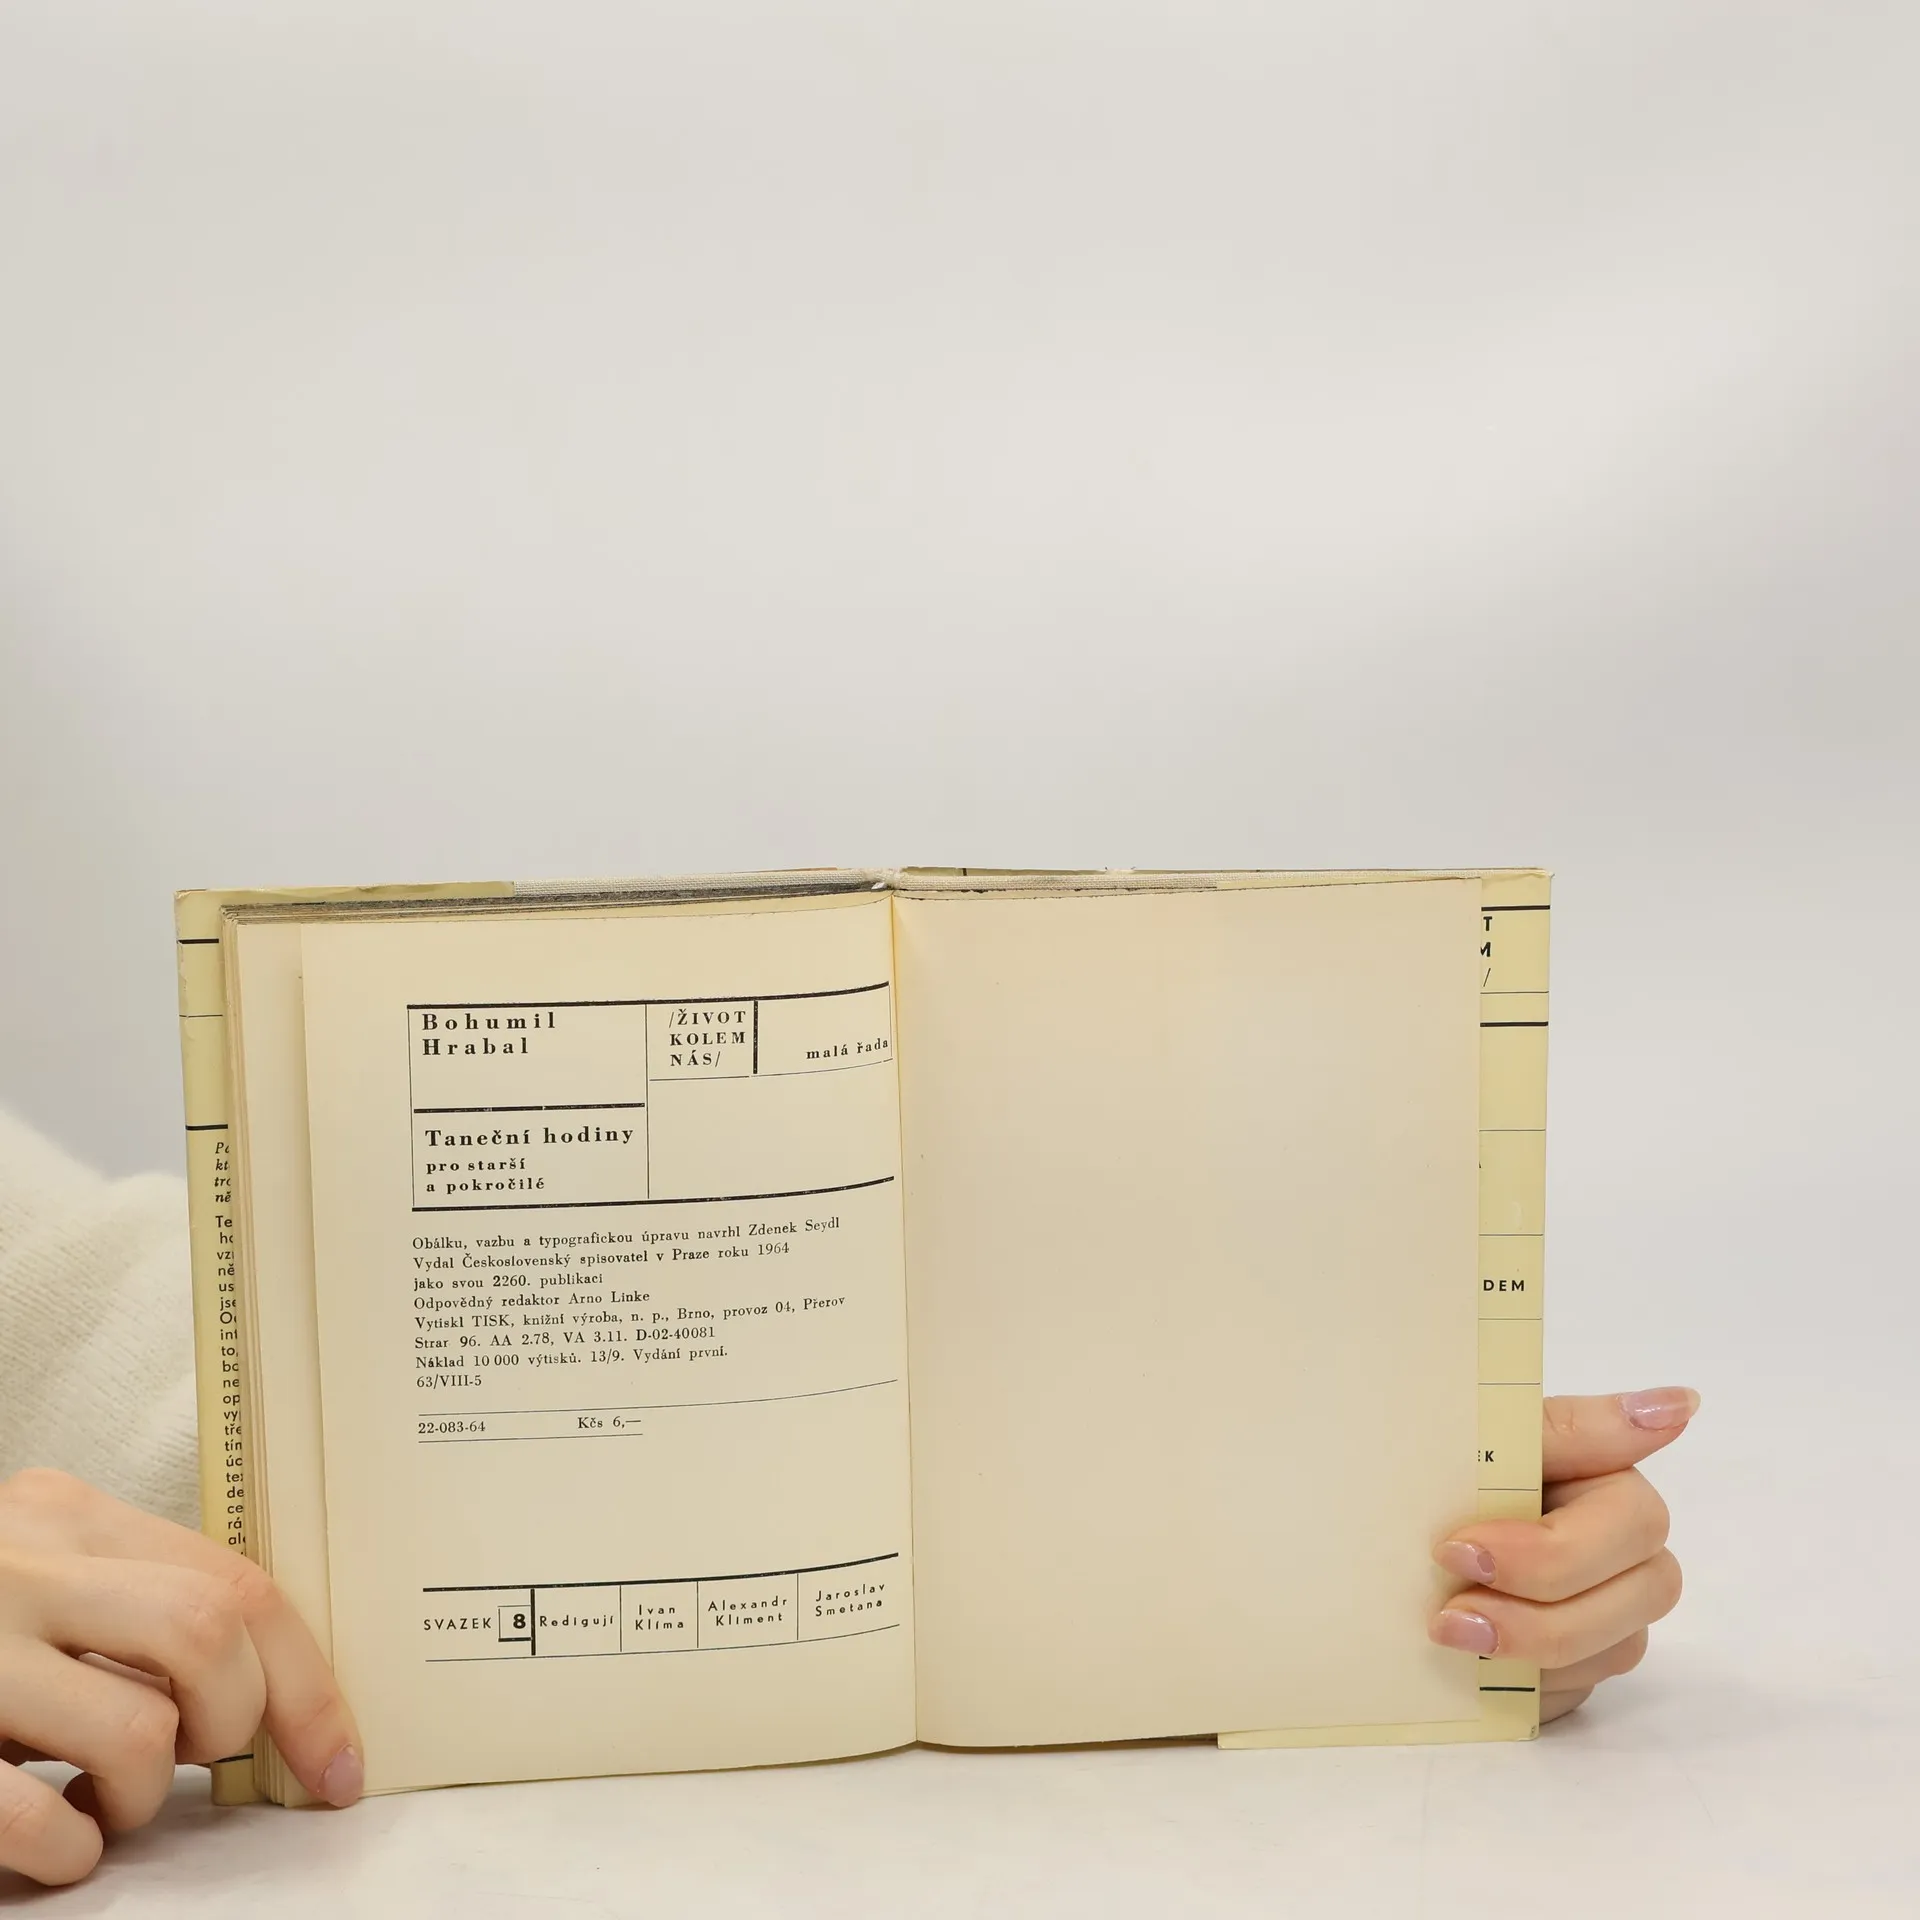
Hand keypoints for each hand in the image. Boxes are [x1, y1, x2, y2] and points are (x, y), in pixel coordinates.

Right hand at [0, 1469, 361, 1885]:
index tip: (338, 1766)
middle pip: (208, 1637)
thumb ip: (130, 1603)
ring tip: (104, 1804)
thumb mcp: (42, 1576)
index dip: (308, 1684)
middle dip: (236, 1723)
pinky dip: (70, 1852)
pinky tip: (53, 1843)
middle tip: (197, 1763)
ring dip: (146, 1799)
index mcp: (65, 1514)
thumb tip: (263, 1694)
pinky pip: (36, 1818)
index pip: (239, 1583)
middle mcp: (18, 1564)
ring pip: (138, 1731)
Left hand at [1428, 1386, 1695, 1722]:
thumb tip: (1676, 1404)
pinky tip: (1470, 1661)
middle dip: (1542, 1602)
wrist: (1400, 1525)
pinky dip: (1524, 1679)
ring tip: (1447, 1630)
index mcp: (1609, 1480)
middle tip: (1451, 1599)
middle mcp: (1625, 1547)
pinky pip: (1579, 1689)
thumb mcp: (1490, 1433)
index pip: (1633, 1519)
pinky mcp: (1580, 1663)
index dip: (1555, 1546)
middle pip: (1642, 1591)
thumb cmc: (1447, 1464)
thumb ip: (1575, 1427)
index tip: (1464, 1548)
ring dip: (1530, 1647)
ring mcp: (1610, 1610)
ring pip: (1615, 1647)